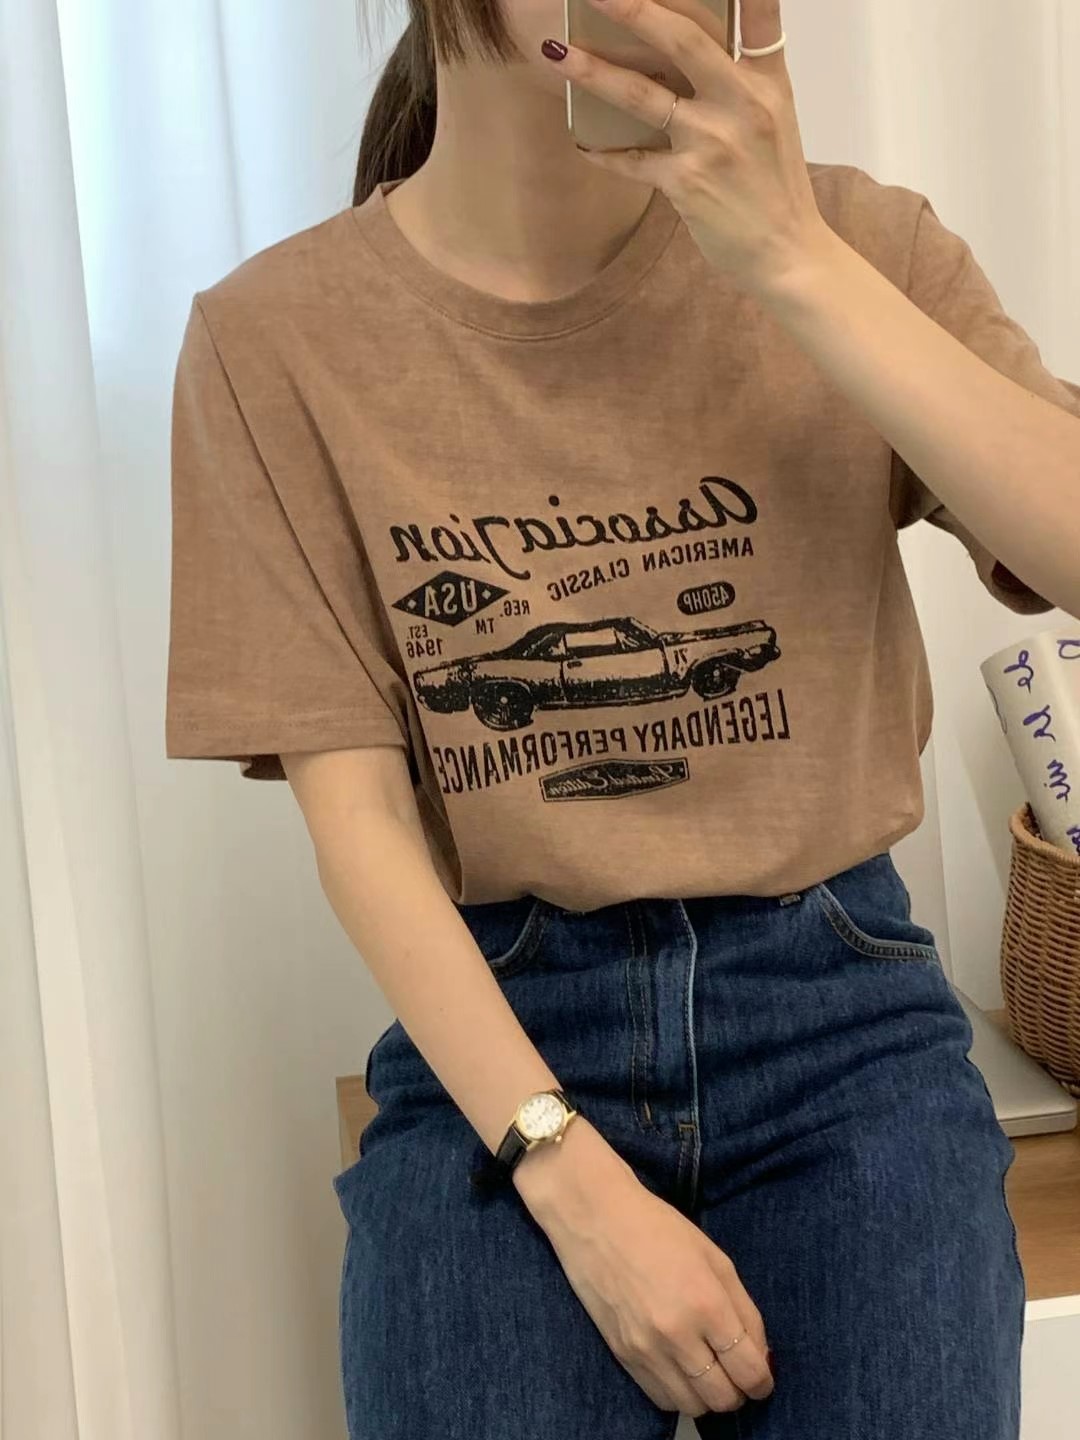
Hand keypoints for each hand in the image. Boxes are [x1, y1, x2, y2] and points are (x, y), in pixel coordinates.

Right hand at [516, 1119, 774, 1416]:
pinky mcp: (623, 1356)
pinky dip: (679, 1393)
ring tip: (708, 1372)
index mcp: (707, 1303)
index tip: (761, 1376)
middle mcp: (677, 1335)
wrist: (596, 1219)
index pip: (749, 1371)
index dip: (762, 1381)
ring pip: (692, 1406)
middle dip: (739, 1391)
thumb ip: (744, 1310)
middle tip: (736, 1372)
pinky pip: (661, 1399)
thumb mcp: (715, 1258)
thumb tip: (760, 1355)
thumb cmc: (659, 1228)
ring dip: (708, 1396)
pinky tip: (681, 1370)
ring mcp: (646, 1349)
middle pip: (723, 1398)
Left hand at [542, 0, 833, 298]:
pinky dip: (604, 152)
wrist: (786, 253)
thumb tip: (684, 52)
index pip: (759, 14)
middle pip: (682, 39)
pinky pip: (632, 159)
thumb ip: (738, 80)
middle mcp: (742, 103)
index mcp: (767, 81)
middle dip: (634, 8)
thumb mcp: (773, 119)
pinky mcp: (686, 182)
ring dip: (593, 72)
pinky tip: (583, 143)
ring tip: (557, 53)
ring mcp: (711, 141)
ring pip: (641, 94)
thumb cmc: (775, 186)